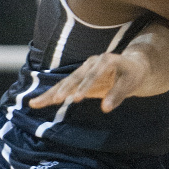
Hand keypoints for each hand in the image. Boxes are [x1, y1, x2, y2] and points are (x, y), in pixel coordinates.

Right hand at [27, 52, 148, 112]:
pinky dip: (51, 96)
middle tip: (56, 100)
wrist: (131, 66)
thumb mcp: (131, 82)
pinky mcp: (78, 80)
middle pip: (75, 77)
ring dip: (51, 93)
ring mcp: (83, 71)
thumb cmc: (133, 74)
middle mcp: (91, 63)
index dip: (86, 85)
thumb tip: (105, 108)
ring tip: (35, 103)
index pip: (94, 74)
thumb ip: (118, 94)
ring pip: (65, 82)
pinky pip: (63, 88)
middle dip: (65, 89)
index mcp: (106, 60)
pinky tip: (36, 103)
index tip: (78, 98)